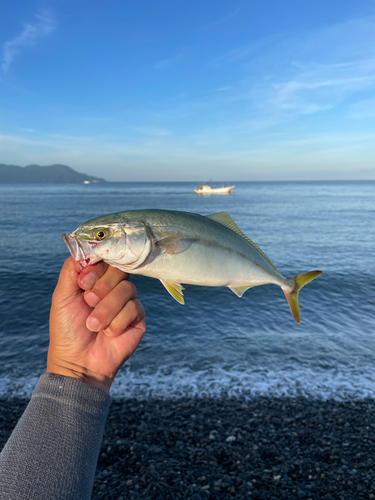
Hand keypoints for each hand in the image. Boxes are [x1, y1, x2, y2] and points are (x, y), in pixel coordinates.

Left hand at [47, 257, 145, 392]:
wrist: (79, 362)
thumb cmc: (67, 330)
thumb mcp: (62, 296)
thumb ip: (71, 269)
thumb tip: (85, 247)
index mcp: (95, 279)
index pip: (105, 259)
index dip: (97, 268)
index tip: (83, 283)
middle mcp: (112, 287)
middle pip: (119, 270)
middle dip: (102, 287)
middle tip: (88, 302)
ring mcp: (126, 301)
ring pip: (127, 289)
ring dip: (107, 309)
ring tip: (94, 325)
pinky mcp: (137, 317)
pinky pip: (134, 308)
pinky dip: (117, 322)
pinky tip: (108, 333)